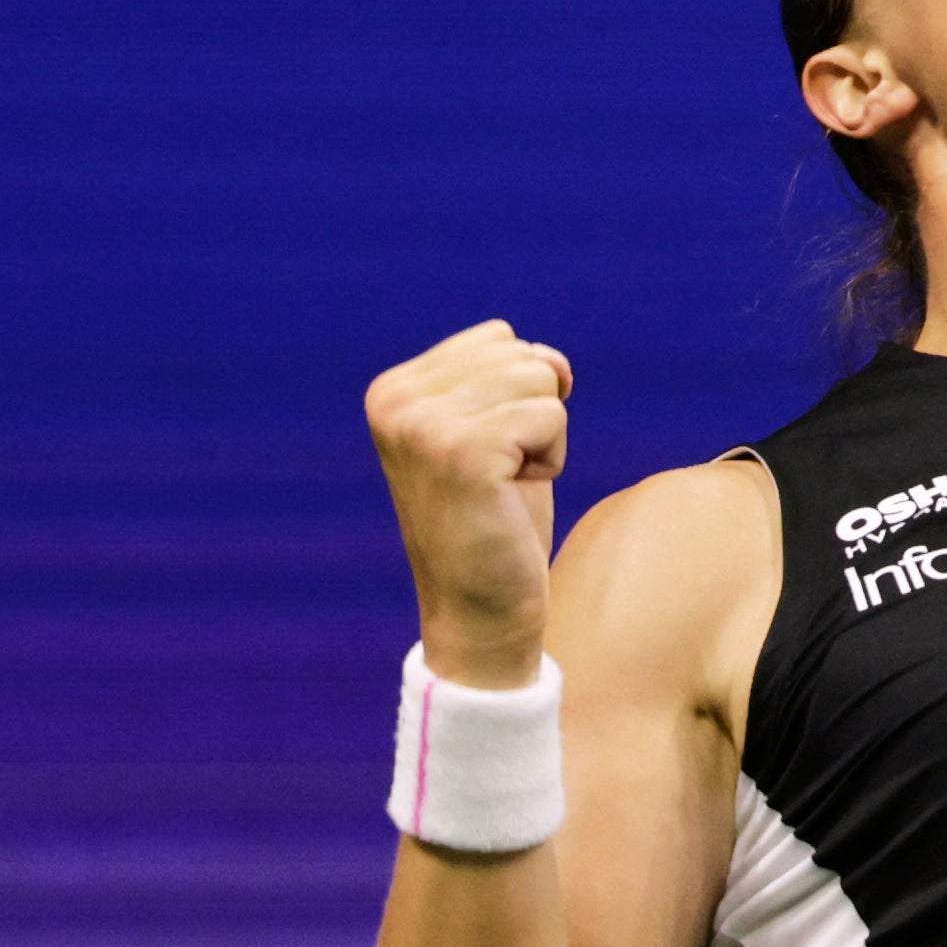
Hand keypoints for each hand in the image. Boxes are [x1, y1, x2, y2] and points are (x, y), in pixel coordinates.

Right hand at [365, 320, 574, 683]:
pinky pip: (553, 415)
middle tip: (499, 475)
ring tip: (504, 485)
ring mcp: (424, 424)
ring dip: (545, 438)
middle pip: (525, 355)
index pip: (500, 338)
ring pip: (543, 382)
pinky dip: (552, 457)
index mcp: (393, 389)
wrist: (480, 608)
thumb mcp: (492, 429)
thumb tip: (553, 360)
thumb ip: (508, 376)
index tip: (486, 453)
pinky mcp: (463, 451)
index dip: (518, 396)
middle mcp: (396, 400)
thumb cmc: (497, 519)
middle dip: (536, 414)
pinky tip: (512, 496)